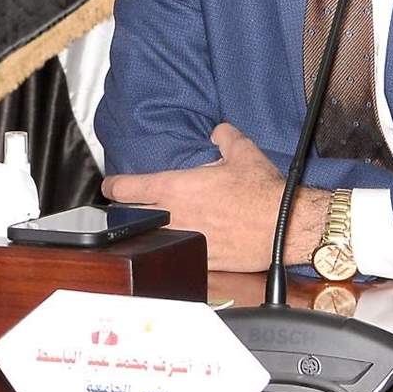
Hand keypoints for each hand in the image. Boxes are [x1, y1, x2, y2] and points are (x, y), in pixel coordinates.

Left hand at [101, 123, 330, 271]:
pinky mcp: (200, 259)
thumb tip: (218, 131)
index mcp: (177, 187)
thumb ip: (224, 136)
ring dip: (147, 231)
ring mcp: (185, 241)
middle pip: (132, 217)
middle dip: (124, 212)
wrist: (282, 226)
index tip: (110, 186)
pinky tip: (178, 246)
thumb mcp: (243, 151)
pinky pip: (176, 255)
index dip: (113, 186)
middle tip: (125, 208)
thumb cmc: (261, 191)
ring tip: (149, 227)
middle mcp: (175, 216)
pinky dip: (172, 249)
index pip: (129, 188)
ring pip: (150, 238)